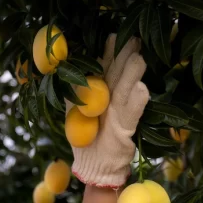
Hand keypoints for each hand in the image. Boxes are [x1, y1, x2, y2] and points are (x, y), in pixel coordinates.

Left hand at [69, 34, 149, 188]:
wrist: (93, 165)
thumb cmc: (84, 138)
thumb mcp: (73, 112)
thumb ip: (72, 92)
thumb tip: (60, 68)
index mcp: (100, 94)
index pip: (105, 69)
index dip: (109, 53)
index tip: (112, 37)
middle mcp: (112, 100)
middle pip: (119, 75)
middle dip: (125, 57)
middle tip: (133, 39)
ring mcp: (120, 113)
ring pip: (126, 90)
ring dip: (132, 75)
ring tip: (138, 59)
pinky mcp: (126, 129)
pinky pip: (131, 114)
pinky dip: (136, 102)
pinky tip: (142, 89)